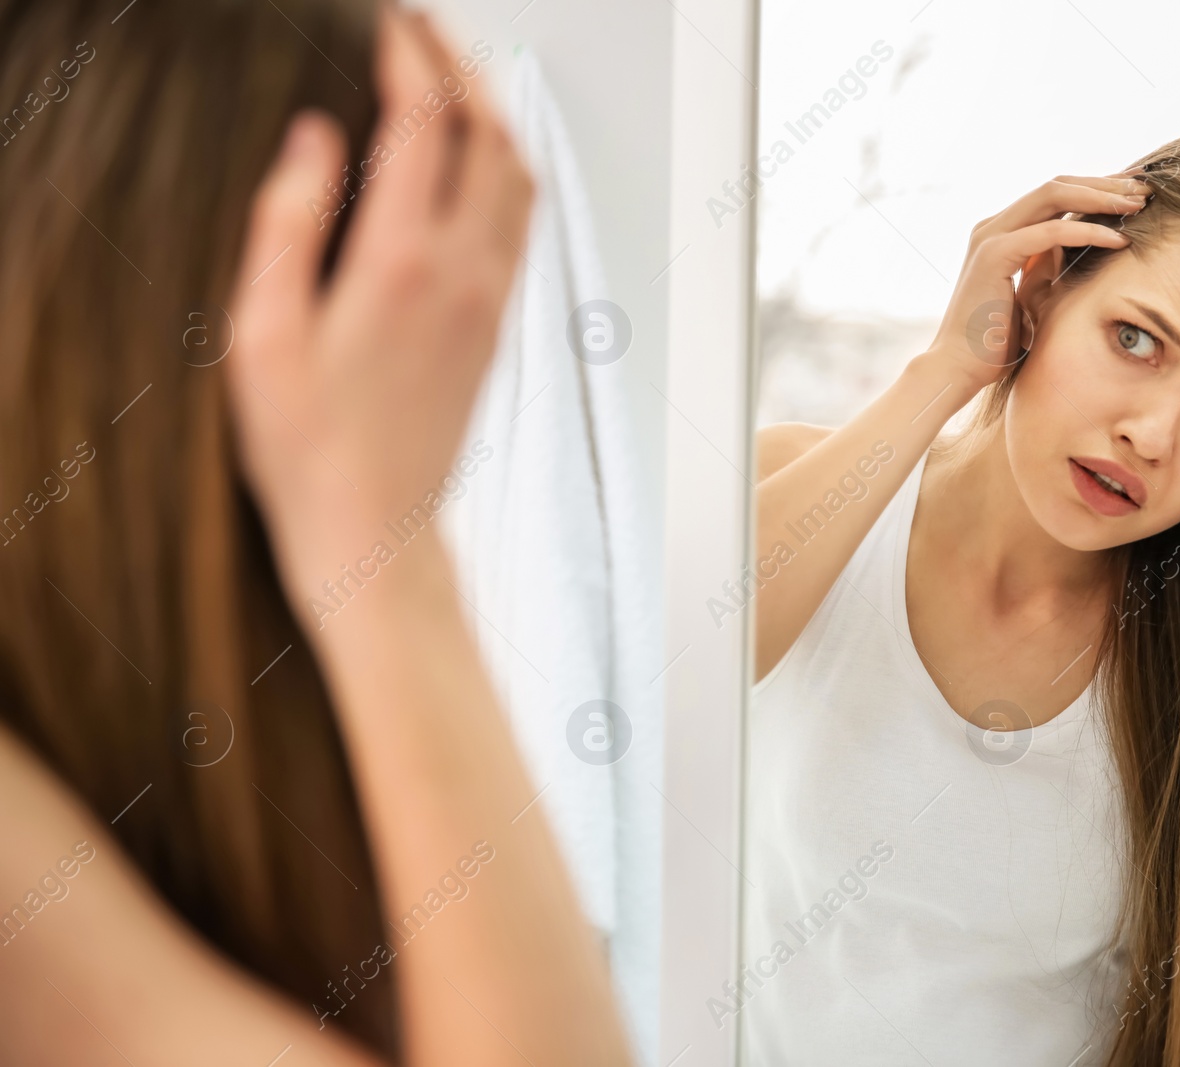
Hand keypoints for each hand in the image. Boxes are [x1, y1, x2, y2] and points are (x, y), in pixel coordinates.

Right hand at [224, 7, 534, 617]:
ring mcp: (491, 301)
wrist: (376, 530)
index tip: (391, 27)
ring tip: (458, 79)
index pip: (424, 124)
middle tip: (427, 32)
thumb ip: (290, 223)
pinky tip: (484, 164)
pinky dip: (510, 170)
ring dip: (496, 115)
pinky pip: (523, 226)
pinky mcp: (497, 327)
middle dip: (462, 69)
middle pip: (489, 136)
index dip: (409, 60)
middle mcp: (463, 273)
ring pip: (521, 178)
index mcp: (401, 263)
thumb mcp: (263, 332)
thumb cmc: (311, 448)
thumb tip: (318, 141)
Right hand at [924, 173, 1148, 395]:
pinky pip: (1050, 232)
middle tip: (1146, 189)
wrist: (959, 369)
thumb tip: (1078, 254)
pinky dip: (1087, 231)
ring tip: (1139, 205)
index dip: (1096, 189)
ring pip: (1054, 195)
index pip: (1054, 196)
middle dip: (1105, 184)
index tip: (1134, 193)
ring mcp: (990, 236)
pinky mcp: (993, 255)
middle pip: (1058, 186)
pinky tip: (1119, 240)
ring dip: (1101, 197)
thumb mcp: (1030, 295)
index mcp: (1000, 232)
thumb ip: (1046, 268)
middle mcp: (992, 226)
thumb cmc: (995, 343)